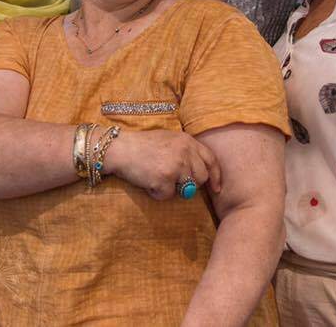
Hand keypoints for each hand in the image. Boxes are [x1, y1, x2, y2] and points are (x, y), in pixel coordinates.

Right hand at [103, 129, 220, 199]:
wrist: (119, 149)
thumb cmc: (142, 145)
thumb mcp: (169, 139)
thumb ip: (186, 151)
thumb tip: (202, 174)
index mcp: (187, 141)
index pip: (211, 160)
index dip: (216, 176)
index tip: (216, 189)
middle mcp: (185, 151)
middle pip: (201, 177)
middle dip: (190, 184)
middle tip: (172, 180)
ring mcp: (176, 165)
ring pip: (187, 189)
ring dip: (172, 188)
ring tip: (156, 176)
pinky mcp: (165, 178)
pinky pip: (168, 195)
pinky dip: (157, 193)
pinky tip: (148, 181)